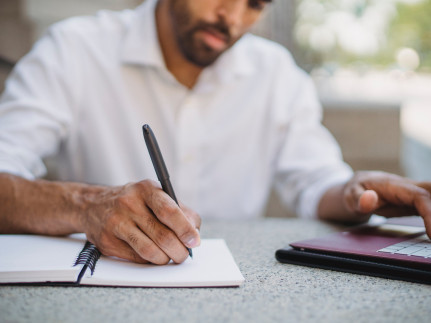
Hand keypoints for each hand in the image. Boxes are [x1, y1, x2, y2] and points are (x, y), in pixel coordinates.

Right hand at [82, 179, 200, 263]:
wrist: (93, 205)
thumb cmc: (133, 202)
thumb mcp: (156, 196)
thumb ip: (180, 211)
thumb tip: (194, 232)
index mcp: (146, 189)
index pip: (169, 211)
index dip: (185, 229)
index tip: (194, 241)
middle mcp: (129, 204)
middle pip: (162, 235)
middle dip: (179, 250)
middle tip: (183, 255)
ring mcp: (116, 223)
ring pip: (149, 250)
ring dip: (165, 259)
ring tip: (170, 257)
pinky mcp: (107, 241)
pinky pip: (136, 258)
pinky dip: (149, 261)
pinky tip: (153, 256)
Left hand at [344, 171, 430, 235]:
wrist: (358, 187)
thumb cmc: (355, 191)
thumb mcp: (350, 195)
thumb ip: (359, 199)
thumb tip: (370, 199)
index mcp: (394, 186)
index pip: (420, 197)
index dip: (430, 214)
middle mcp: (409, 188)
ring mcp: (415, 195)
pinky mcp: (417, 203)